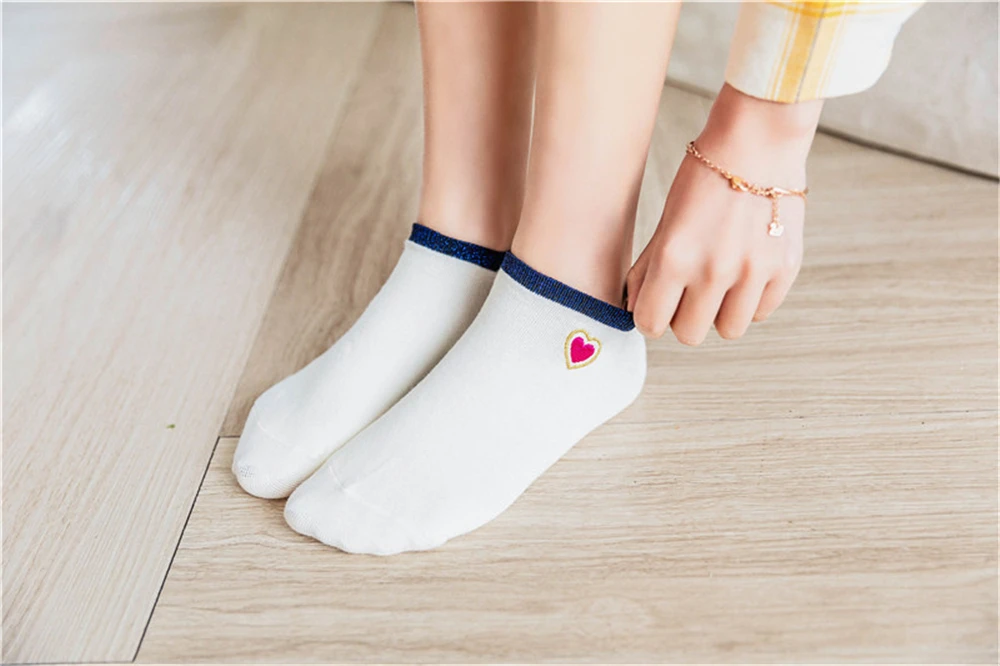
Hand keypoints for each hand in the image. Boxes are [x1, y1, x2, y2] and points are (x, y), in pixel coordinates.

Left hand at [627, 84, 821, 343]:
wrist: (758, 142)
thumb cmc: (704, 178)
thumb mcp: (666, 220)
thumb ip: (649, 268)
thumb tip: (636, 307)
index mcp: (675, 257)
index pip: (650, 323)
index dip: (650, 317)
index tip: (657, 305)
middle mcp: (714, 270)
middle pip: (690, 335)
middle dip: (684, 317)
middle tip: (689, 292)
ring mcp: (753, 272)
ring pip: (729, 330)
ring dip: (720, 312)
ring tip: (720, 282)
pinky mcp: (785, 268)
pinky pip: (761, 311)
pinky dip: (751, 299)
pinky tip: (746, 269)